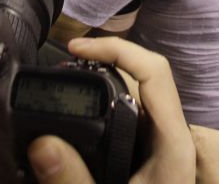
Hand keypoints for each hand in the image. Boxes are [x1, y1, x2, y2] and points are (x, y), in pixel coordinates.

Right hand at [28, 37, 195, 183]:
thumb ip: (73, 182)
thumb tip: (44, 145)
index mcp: (174, 148)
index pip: (155, 73)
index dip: (117, 49)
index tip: (78, 49)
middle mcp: (173, 142)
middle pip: (145, 77)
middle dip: (104, 61)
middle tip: (66, 61)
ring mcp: (161, 148)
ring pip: (136, 98)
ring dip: (103, 83)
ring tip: (68, 80)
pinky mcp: (148, 158)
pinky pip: (129, 118)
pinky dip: (102, 107)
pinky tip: (77, 116)